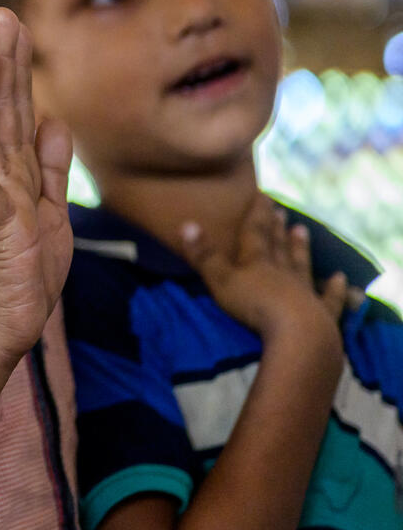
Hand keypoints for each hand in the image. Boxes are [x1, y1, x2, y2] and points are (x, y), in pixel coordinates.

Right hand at [0, 9, 74, 363]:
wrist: (2, 323)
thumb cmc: (24, 270)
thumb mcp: (52, 211)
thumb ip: (52, 167)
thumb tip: (56, 121)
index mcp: (16, 169)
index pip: (16, 106)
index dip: (16, 64)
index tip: (12, 20)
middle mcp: (0, 176)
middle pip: (1, 109)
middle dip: (1, 62)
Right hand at [182, 193, 349, 345]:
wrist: (298, 334)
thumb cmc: (254, 306)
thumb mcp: (220, 281)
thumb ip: (204, 255)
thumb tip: (187, 223)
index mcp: (257, 263)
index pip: (255, 233)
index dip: (257, 214)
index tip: (263, 195)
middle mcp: (283, 272)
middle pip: (279, 246)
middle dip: (277, 228)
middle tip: (281, 211)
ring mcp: (305, 292)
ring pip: (302, 265)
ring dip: (301, 248)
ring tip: (303, 230)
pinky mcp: (322, 313)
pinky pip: (330, 298)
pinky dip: (336, 289)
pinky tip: (341, 279)